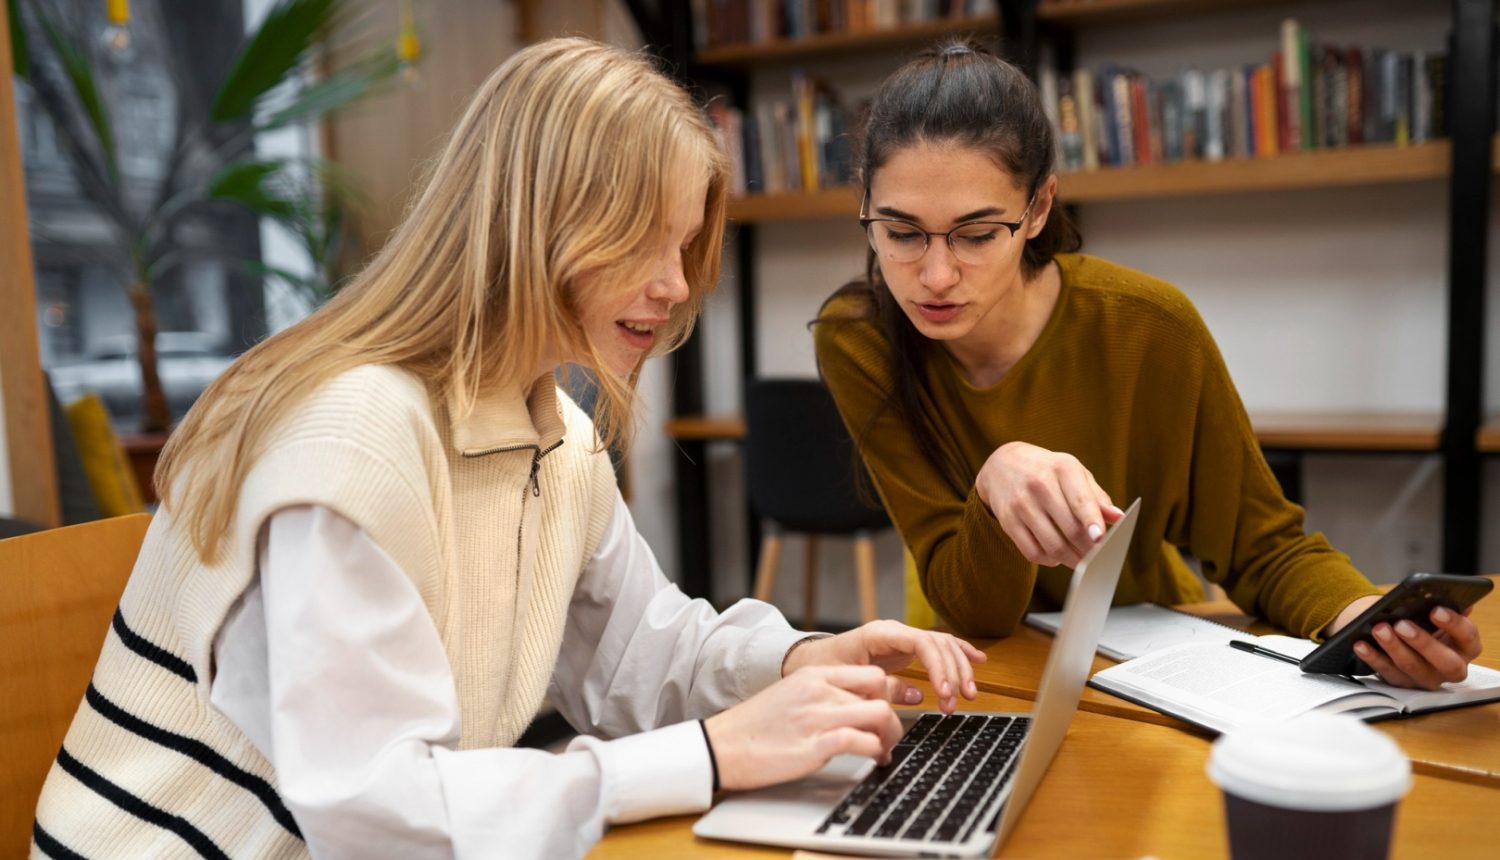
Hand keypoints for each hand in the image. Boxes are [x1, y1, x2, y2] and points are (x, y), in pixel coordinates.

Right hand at [704, 665, 904, 790]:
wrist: (722, 746)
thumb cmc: (754, 726)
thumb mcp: (790, 694)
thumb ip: (822, 694)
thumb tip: (854, 705)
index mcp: (813, 674)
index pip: (870, 672)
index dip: (889, 692)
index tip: (893, 708)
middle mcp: (819, 690)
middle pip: (881, 690)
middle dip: (894, 715)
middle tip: (888, 734)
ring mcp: (818, 716)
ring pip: (880, 714)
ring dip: (890, 736)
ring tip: (882, 750)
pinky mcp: (815, 745)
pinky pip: (862, 741)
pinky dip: (875, 752)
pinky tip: (872, 760)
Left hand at [782, 620, 987, 713]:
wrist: (810, 661)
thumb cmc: (824, 670)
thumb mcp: (848, 682)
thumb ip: (881, 689)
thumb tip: (917, 695)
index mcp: (880, 634)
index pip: (922, 643)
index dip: (939, 668)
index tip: (945, 694)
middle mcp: (895, 632)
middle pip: (938, 644)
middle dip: (953, 673)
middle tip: (955, 703)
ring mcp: (902, 638)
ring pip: (943, 646)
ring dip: (959, 669)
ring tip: (967, 696)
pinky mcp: (906, 649)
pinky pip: (939, 646)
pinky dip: (960, 652)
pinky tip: (979, 660)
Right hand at [974, 441, 1124, 567]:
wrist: (1002, 464)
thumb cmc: (1047, 470)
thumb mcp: (1073, 472)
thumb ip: (1096, 496)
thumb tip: (1118, 518)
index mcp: (1062, 469)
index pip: (1080, 500)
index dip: (1091, 521)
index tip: (1100, 539)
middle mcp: (1039, 484)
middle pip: (1070, 528)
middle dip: (1088, 549)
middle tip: (1099, 559)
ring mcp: (1021, 503)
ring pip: (1052, 545)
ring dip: (1071, 560)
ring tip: (1081, 562)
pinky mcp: (1007, 520)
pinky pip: (1031, 551)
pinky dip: (1048, 560)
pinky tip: (1056, 556)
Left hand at [1329, 596, 1484, 689]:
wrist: (1402, 635)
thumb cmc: (1424, 622)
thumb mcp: (1436, 614)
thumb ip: (1445, 607)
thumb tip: (1450, 597)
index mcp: (1466, 647)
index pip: (1468, 637)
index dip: (1454, 624)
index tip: (1434, 609)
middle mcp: (1452, 668)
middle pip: (1445, 661)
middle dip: (1423, 642)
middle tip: (1401, 624)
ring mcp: (1427, 678)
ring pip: (1412, 667)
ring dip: (1394, 647)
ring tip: (1379, 629)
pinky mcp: (1403, 683)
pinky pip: (1387, 672)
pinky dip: (1373, 657)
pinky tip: (1361, 644)